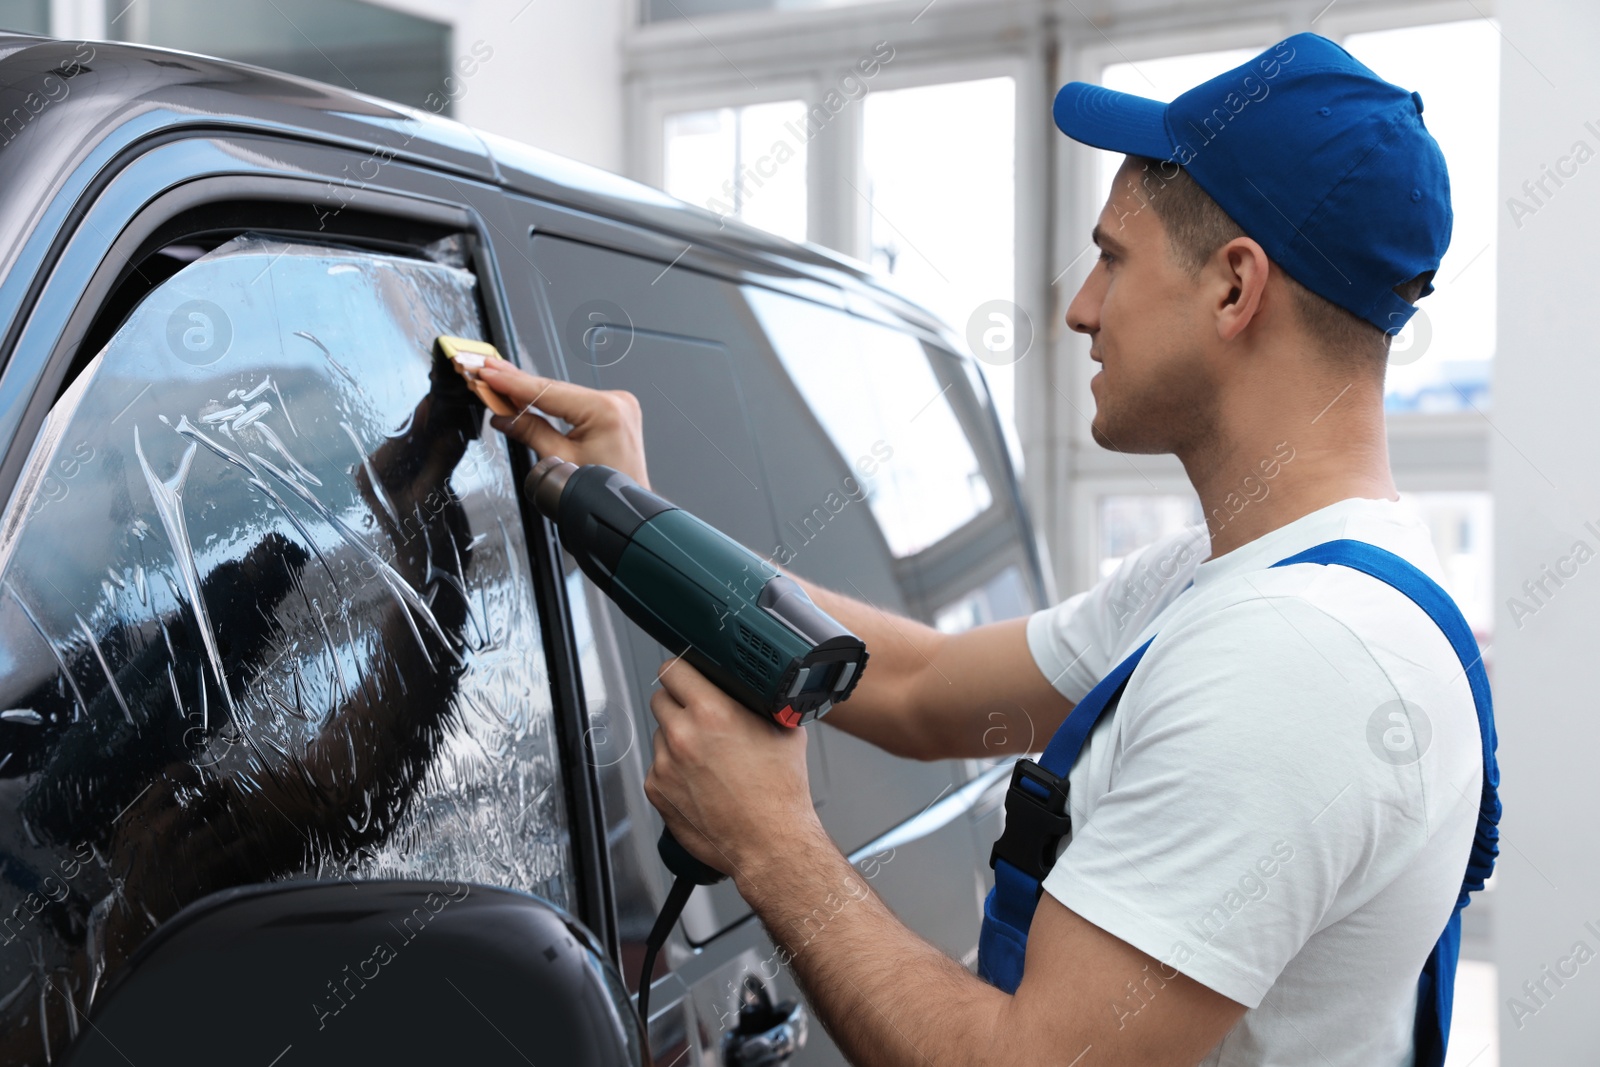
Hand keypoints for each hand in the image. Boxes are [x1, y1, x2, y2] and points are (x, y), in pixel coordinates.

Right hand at [477, 358, 650, 488]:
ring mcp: (617, 404)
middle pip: (555, 389)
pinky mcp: (614, 411)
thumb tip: (504, 417)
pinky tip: (527, 392)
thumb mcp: (559, 462)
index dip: (513, 383)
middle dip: (518, 382)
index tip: (489, 374)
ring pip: (563, 393)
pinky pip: (575, 401)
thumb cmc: (602, 491)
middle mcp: (615, 402)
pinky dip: (551, 399)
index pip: (547, 391)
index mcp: (604, 410)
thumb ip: (530, 433)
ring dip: (531, 389)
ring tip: (499, 377)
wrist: (625, 506)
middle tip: (487, 368)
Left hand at [644, 658, 820, 883]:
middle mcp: (682, 735)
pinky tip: (699, 781)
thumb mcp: (784, 731)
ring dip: (676, 739)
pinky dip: (673, 770)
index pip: (674, 669)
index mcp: (712, 712)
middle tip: (699, 717)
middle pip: (660, 698)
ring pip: (660, 734)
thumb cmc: (779, 795)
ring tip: (707, 759)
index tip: (685, 674)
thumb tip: (752, 692)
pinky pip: (658, 767)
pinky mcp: (657, 791)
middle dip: (678, 703)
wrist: (771, 843)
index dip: (681, 669)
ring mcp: (665, 765)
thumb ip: (759, 704)